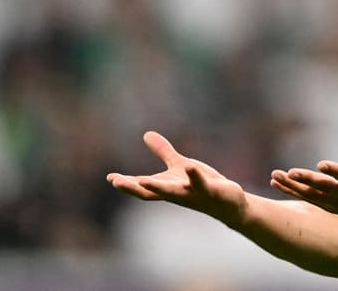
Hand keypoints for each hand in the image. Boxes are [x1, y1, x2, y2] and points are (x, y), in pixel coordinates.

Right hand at [107, 131, 247, 227]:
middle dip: (133, 188)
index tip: (110, 178)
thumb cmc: (200, 185)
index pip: (142, 187)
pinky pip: (200, 184)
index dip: (126, 183)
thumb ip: (163, 152)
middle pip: (151, 192)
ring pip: (172, 192)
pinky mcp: (210, 191)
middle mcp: (176, 193)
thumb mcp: (179, 165)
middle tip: (117, 182)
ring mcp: (192, 194)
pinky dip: (195, 175)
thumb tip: (146, 134)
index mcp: (167, 186)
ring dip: (157, 187)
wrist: (227, 203)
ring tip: (142, 180)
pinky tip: (190, 165)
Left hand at [270, 122, 337, 226]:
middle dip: (306, 180)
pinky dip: (295, 193)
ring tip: (275, 176)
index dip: (334, 171)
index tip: (321, 164)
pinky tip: (281, 185)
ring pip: (312, 195)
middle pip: (324, 187)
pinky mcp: (333, 208)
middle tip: (290, 172)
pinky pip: (310, 200)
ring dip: (293, 187)